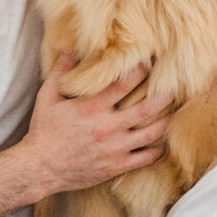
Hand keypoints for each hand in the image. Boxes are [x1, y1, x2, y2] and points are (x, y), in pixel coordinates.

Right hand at [20, 54, 172, 194]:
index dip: (141, 71)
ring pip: (152, 134)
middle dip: (164, 96)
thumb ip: (61, 72)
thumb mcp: (47, 97)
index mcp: (92, 107)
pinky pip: (145, 158)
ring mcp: (115, 148)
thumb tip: (72, 49)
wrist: (40, 167)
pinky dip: (158, 150)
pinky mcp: (116, 166)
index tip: (150, 63)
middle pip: (147, 108)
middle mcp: (108, 127)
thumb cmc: (44, 130)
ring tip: (176, 112)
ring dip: (167, 121)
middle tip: (175, 87)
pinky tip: (163, 142)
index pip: (125, 83)